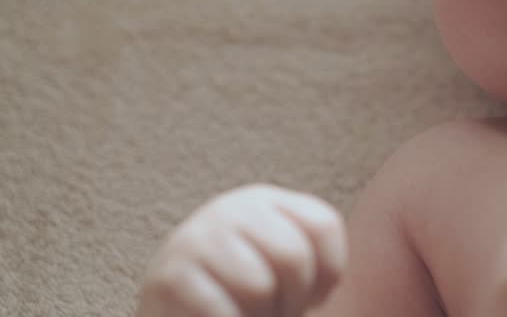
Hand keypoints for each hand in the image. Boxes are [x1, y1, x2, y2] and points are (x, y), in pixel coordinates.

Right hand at [136, 184, 346, 316]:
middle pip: (294, 256)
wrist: (181, 315)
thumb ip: (310, 249)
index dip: (328, 273)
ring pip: (259, 287)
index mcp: (265, 201)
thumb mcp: (280, 261)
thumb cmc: (243, 296)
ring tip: (245, 313)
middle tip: (275, 312)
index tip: (309, 295)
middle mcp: (229, 209)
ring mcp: (195, 239)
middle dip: (292, 300)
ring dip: (260, 316)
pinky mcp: (168, 279)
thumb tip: (338, 267)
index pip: (324, 226)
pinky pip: (224, 312)